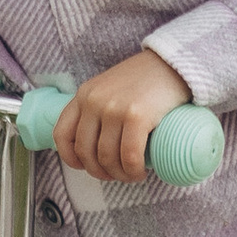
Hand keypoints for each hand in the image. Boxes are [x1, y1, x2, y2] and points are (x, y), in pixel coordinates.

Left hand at [57, 49, 193, 183]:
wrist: (175, 61)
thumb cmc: (146, 78)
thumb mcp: (111, 87)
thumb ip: (99, 105)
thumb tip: (96, 140)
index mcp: (84, 94)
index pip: (62, 134)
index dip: (71, 158)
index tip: (85, 167)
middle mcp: (94, 101)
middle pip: (86, 152)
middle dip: (100, 171)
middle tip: (116, 175)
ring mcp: (114, 108)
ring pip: (107, 158)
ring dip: (119, 175)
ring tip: (132, 174)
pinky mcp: (136, 116)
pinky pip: (129, 157)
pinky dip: (134, 171)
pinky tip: (140, 172)